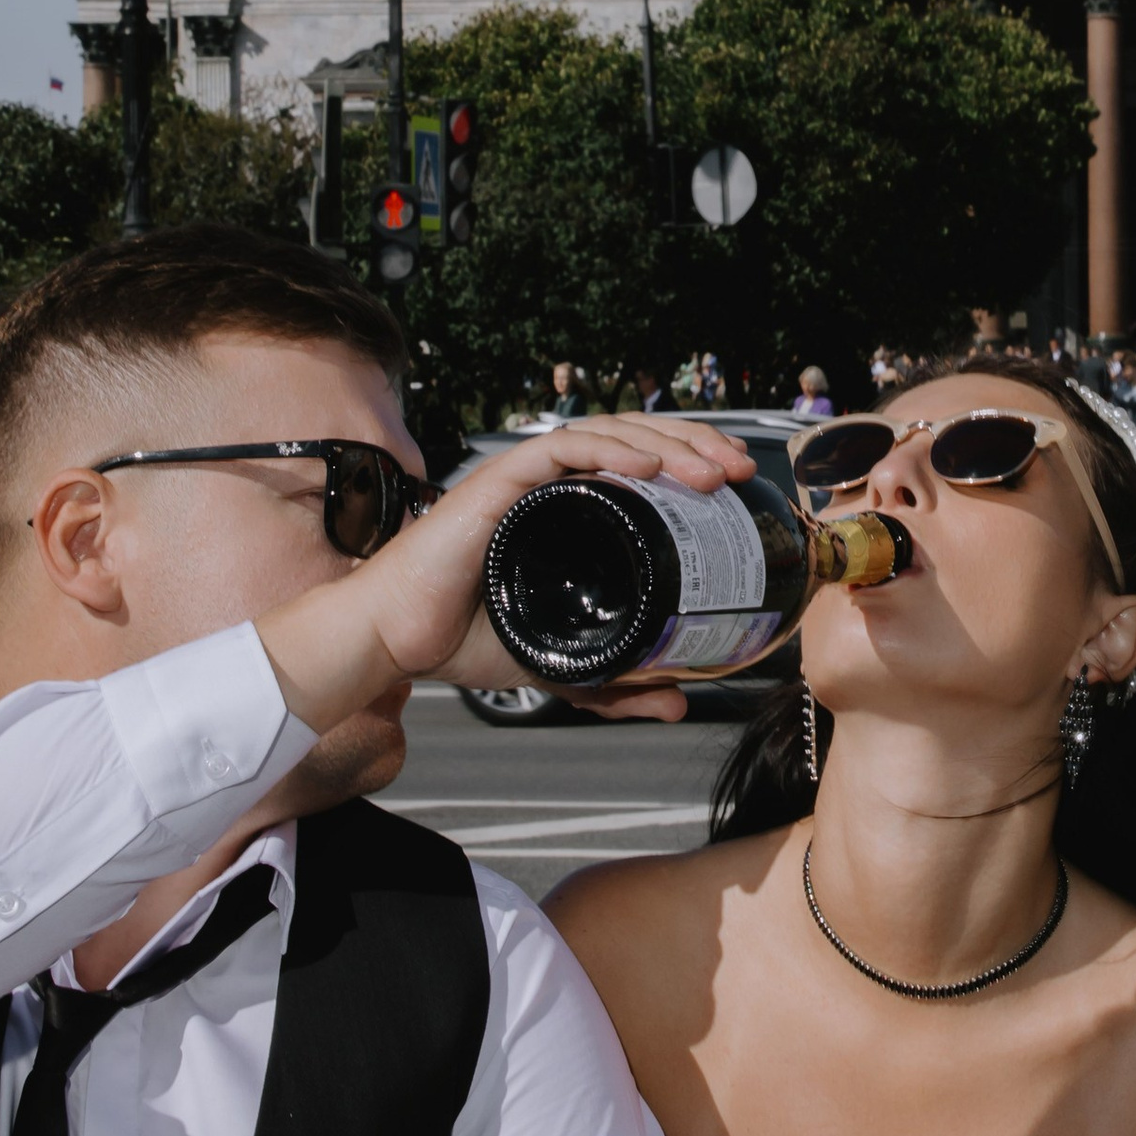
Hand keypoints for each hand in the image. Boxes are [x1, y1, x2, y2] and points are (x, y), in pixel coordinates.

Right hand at [257, 420, 752, 737]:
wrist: (395, 642)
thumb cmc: (458, 638)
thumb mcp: (560, 664)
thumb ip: (616, 684)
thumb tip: (676, 702)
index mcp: (565, 510)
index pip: (640, 467)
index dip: (692, 466)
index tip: (737, 492)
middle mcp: (548, 483)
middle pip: (636, 440)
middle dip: (696, 446)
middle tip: (741, 473)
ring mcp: (524, 477)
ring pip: (608, 433)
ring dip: (668, 444)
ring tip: (712, 472)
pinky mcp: (497, 481)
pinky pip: (561, 448)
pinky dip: (609, 451)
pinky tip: (648, 467)